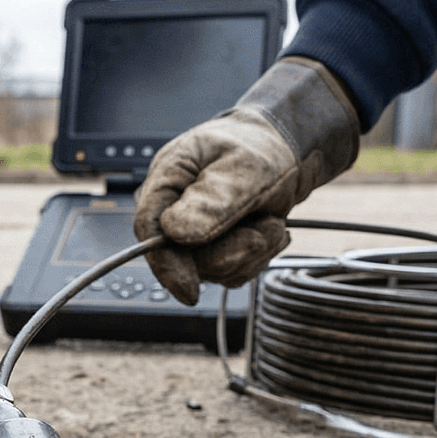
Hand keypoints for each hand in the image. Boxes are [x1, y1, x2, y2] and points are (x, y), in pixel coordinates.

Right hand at [134, 57, 359, 303]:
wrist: (287, 150)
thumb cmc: (262, 147)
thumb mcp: (245, 167)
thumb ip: (211, 200)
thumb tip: (173, 231)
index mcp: (167, 179)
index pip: (149, 229)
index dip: (166, 264)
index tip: (189, 290)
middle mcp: (173, 210)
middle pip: (184, 258)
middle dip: (232, 251)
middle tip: (266, 228)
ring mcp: (192, 233)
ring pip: (212, 270)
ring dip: (251, 252)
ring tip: (271, 222)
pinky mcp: (213, 248)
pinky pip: (230, 272)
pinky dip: (257, 258)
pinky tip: (268, 230)